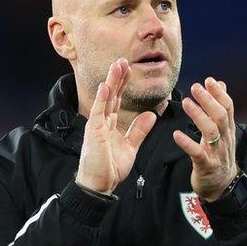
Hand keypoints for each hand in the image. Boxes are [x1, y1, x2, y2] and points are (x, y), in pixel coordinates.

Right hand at [75, 58, 157, 194]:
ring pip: (105, 99)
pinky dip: (102, 99)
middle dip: (118, 77)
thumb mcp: (131, 147)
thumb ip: (139, 130)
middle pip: (111, 95)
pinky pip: (98, 112)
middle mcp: (102, 122)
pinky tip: (106, 86)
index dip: (123, 84)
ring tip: (117, 65)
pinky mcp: (94, 132)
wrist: (100, 185)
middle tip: (123, 60)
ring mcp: (97, 125)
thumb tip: (152, 114)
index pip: (117, 99)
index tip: (128, 69)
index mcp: (110, 124)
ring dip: (111, 81)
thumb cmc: (111, 168)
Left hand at [173, 78, 238, 201]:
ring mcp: (216, 153)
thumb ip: (221, 108)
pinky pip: (197, 153)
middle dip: (208, 100)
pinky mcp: (206, 165)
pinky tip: (176, 134)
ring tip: (186, 103)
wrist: (222, 186)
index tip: (208, 80)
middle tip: (195, 87)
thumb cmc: (219, 156)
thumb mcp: (223, 132)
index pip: (228, 107)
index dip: (219, 93)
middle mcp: (224, 139)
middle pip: (220, 116)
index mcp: (228, 130)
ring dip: (198, 115)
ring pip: (211, 131)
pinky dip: (187, 143)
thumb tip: (221, 84)